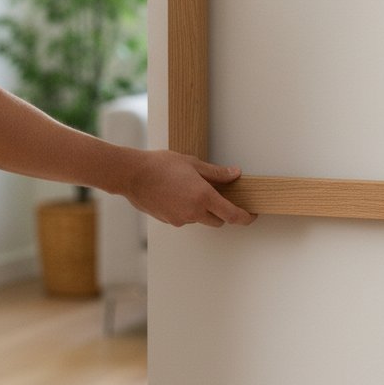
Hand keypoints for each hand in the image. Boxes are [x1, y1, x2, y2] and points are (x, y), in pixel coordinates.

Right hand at [122, 150, 255, 227]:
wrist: (132, 175)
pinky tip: (179, 194)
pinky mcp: (168, 221)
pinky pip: (185, 218)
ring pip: (200, 219)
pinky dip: (188, 210)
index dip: (245, 218)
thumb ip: (217, 173)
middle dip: (223, 211)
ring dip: (203, 210)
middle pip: (218, 220)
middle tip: (221, 195)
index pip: (232, 215)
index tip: (251, 216)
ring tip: (192, 189)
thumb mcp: (193, 163)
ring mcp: (180, 219)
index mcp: (203, 197)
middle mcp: (193, 212)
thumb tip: (235, 174)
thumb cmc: (161, 165)